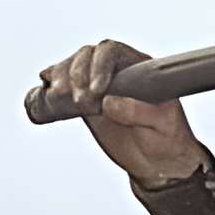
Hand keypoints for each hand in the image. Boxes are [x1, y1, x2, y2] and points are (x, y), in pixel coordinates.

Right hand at [32, 40, 211, 187]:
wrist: (159, 161)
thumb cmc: (168, 140)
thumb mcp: (164, 126)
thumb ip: (140, 112)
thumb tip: (109, 102)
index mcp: (139, 68)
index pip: (112, 52)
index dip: (99, 66)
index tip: (97, 91)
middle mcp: (115, 71)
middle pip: (86, 56)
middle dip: (77, 75)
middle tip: (82, 104)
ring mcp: (97, 85)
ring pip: (71, 68)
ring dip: (61, 78)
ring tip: (59, 98)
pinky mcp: (83, 101)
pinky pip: (62, 87)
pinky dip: (50, 87)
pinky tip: (45, 91)